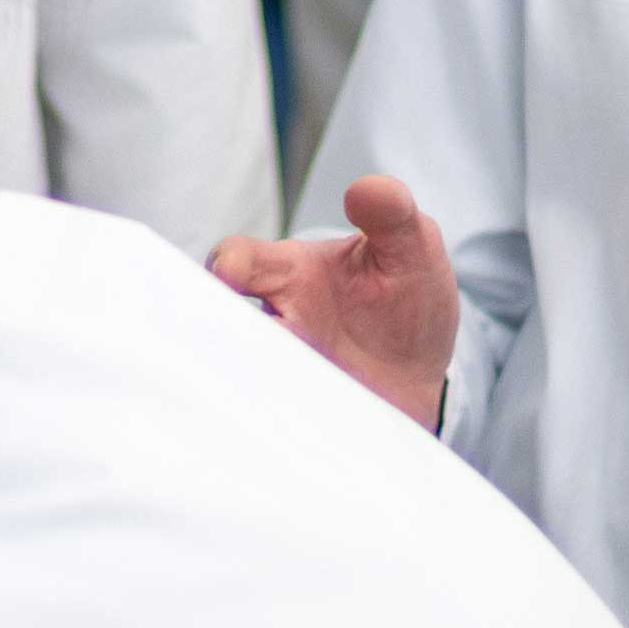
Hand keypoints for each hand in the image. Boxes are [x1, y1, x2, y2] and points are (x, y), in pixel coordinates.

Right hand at [211, 176, 463, 425]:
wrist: (421, 374)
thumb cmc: (405, 300)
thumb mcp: (412, 249)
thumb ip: (392, 213)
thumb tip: (364, 187)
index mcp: (290, 276)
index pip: (240, 261)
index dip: (229, 265)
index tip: (229, 274)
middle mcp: (275, 325)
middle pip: (218, 322)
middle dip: (207, 328)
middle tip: (215, 339)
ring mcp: (282, 373)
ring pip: (235, 375)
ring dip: (236, 381)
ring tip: (245, 394)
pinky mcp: (297, 418)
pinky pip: (268, 425)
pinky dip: (266, 428)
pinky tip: (277, 440)